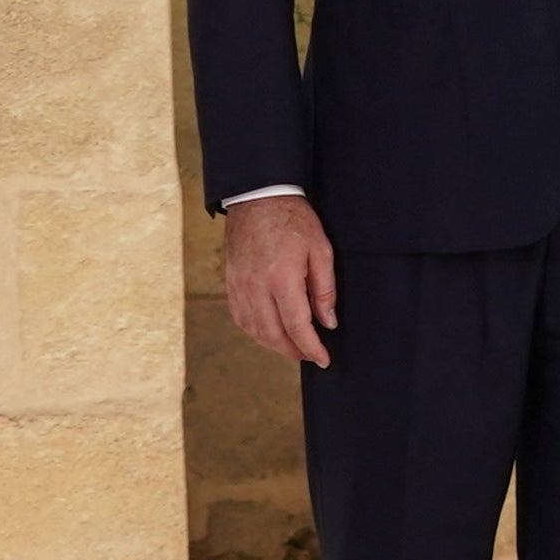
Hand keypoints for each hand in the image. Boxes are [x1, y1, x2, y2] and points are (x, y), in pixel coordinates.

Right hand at [221, 192, 337, 368]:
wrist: (257, 200)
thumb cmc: (294, 221)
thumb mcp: (321, 249)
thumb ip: (324, 288)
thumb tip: (328, 322)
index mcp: (281, 279)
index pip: (296, 326)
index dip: (310, 347)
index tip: (323, 360)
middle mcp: (255, 287)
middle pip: (273, 334)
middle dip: (293, 351)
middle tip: (311, 356)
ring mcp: (239, 287)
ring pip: (254, 329)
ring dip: (274, 344)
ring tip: (294, 347)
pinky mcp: (230, 284)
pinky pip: (241, 318)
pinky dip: (256, 331)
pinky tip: (270, 332)